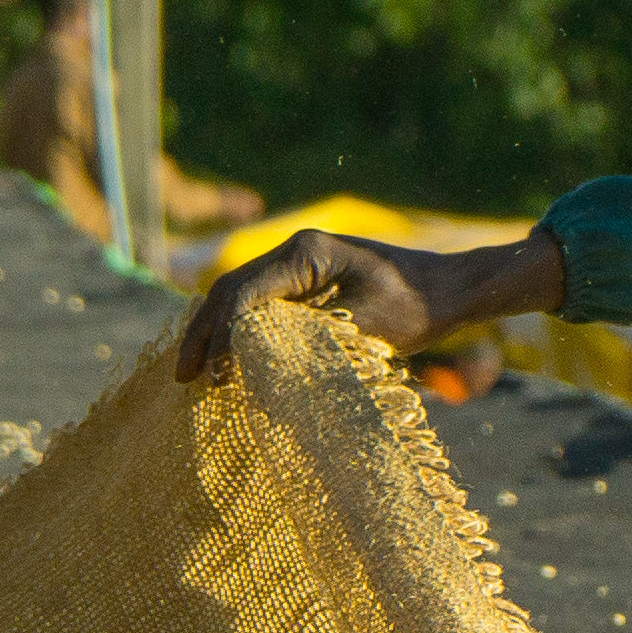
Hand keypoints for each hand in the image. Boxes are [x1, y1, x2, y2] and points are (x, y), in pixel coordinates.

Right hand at [170, 227, 569, 382]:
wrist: (447, 290)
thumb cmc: (416, 305)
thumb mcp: (367, 325)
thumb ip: (315, 339)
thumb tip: (265, 370)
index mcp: (305, 253)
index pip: (245, 293)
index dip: (222, 336)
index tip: (214, 376)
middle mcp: (293, 253)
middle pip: (230, 292)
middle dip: (204, 336)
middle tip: (183, 379)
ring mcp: (295, 267)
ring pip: (237, 300)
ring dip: (214, 336)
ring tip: (195, 377)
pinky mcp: (303, 284)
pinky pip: (257, 308)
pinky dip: (236, 335)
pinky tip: (224, 364)